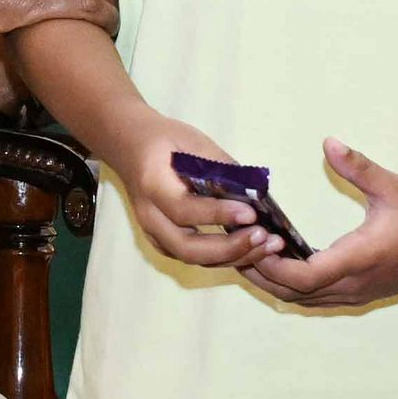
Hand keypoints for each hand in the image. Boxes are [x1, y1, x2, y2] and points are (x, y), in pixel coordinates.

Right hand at [115, 114, 278, 272]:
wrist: (130, 147)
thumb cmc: (165, 140)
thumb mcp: (194, 142)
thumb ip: (222, 169)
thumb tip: (257, 194)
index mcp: (152, 185)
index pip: (183, 209)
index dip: (218, 214)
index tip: (251, 213)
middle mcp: (149, 216)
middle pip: (187, 248)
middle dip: (229, 248)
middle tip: (262, 237)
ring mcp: (153, 233)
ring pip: (192, 258)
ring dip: (232, 257)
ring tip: (266, 246)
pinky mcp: (163, 242)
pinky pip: (194, 257)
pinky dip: (223, 257)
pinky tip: (250, 250)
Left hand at [246, 141, 397, 307]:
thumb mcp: (393, 185)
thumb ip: (358, 166)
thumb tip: (328, 142)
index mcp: (361, 259)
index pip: (304, 276)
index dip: (273, 263)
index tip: (256, 239)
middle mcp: (355, 284)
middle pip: (293, 293)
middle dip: (260, 272)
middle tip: (233, 245)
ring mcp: (357, 294)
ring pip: (302, 300)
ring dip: (273, 282)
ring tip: (246, 253)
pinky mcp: (359, 295)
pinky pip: (315, 299)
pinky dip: (291, 286)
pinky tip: (276, 262)